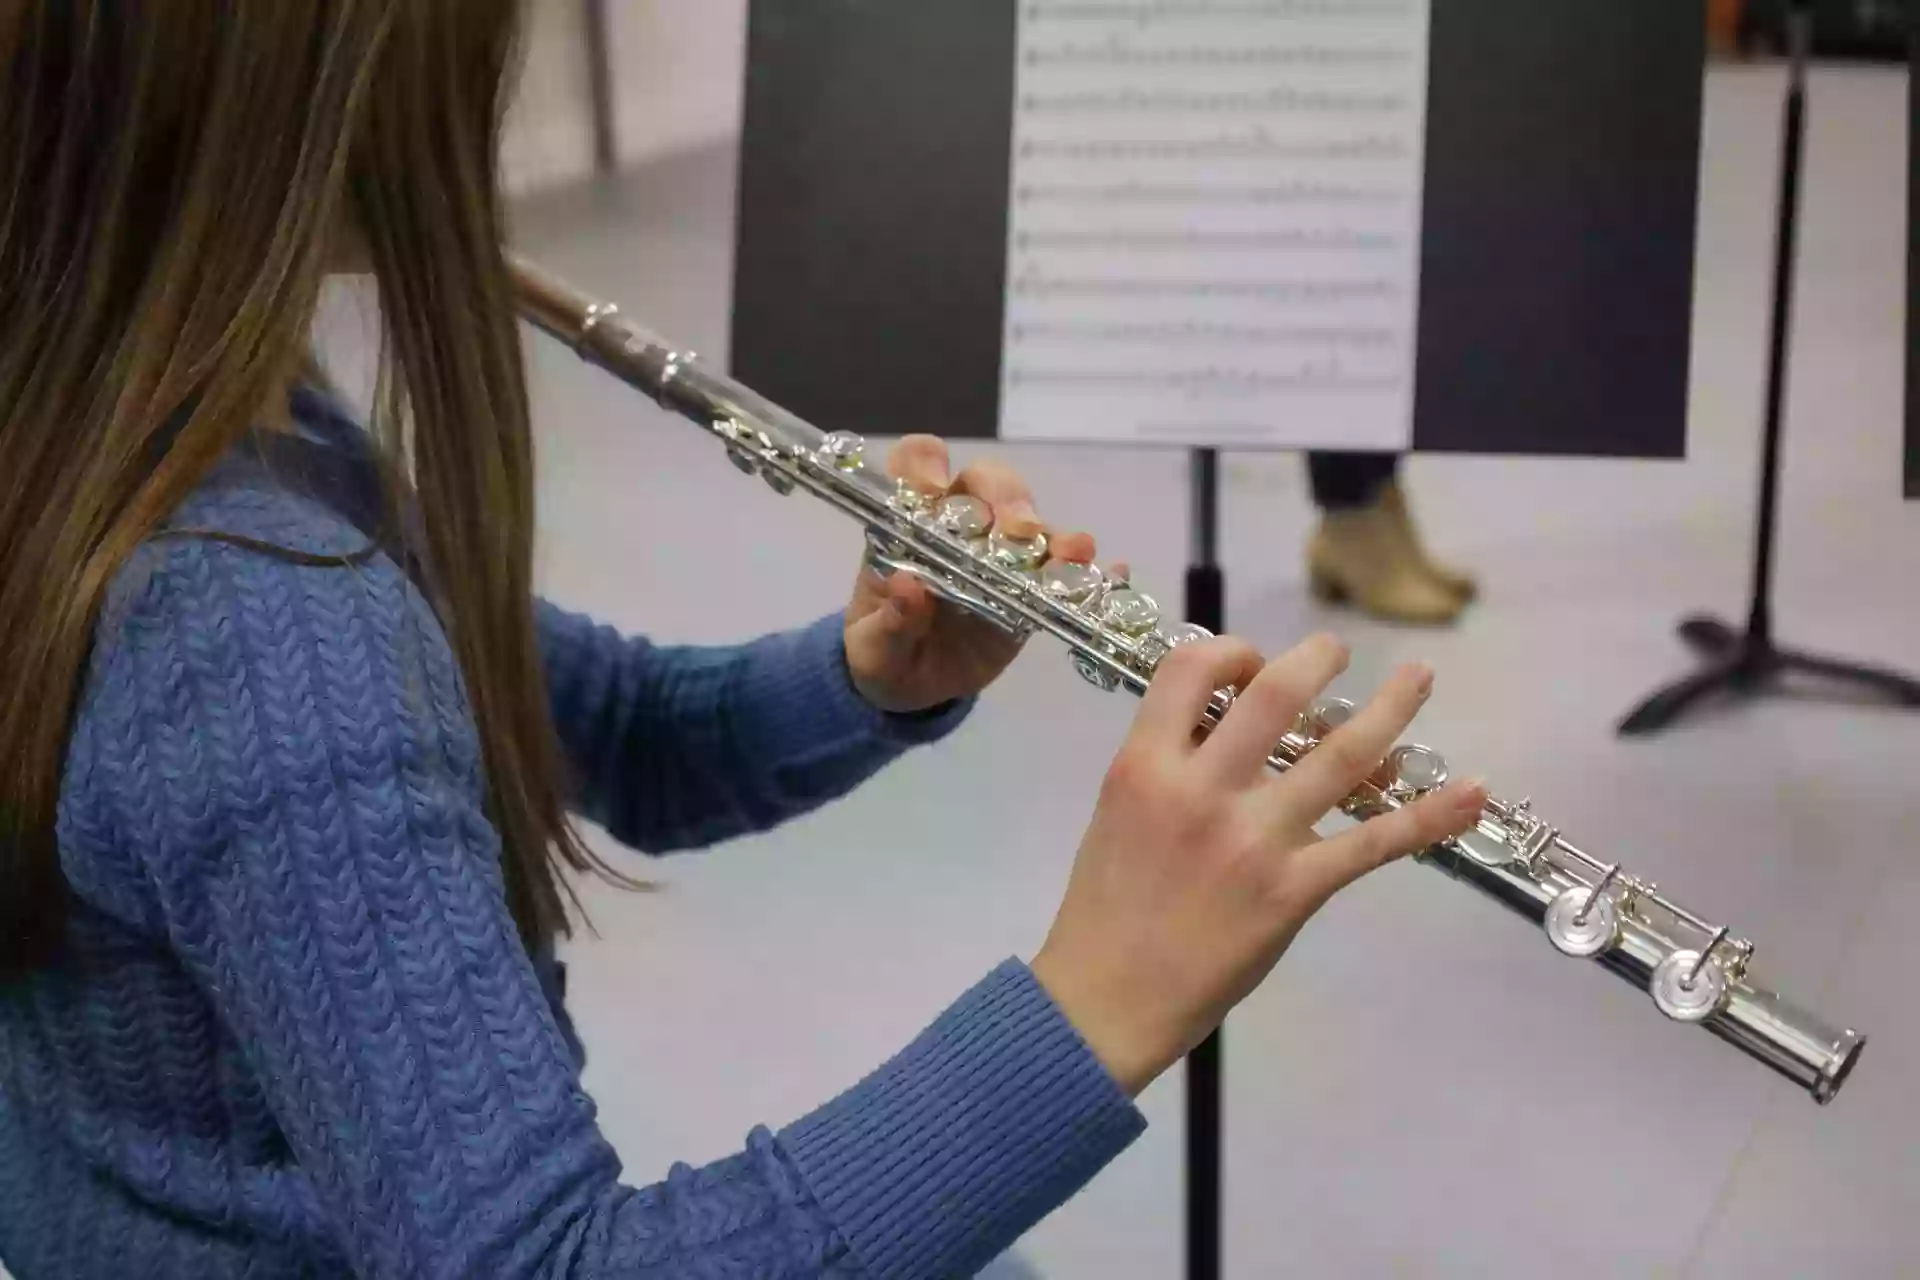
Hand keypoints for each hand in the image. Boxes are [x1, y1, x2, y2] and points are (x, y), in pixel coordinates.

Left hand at [843, 435, 1109, 713]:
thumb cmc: (884, 653)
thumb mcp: (874, 648)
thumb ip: (889, 622)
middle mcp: (959, 527)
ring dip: (1053, 532)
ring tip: (1073, 552)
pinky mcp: (1031, 590)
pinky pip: (1064, 569)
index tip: (935, 489)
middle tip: (1019, 530)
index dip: (926, 465)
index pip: (915, 467)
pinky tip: (1112, 574)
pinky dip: (1088, 567)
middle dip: (1007, 497)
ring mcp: (1000, 555)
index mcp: (908, 526)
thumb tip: (908, 588)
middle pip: (988, 482)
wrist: (913, 690)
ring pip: (1031, 520)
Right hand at [1031, 634, 1487, 1095]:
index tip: (1249, 664)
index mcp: (1145, 767)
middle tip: (1337, 649)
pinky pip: (1373, 843)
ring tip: (1418, 678)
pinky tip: (1470, 792)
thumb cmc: (1107, 905)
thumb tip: (1226, 723)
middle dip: (1317, 659)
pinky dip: (1429, 814)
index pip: (1191, 671)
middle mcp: (1203, 792)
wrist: (1109, 996)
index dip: (1230, 651)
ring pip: (1340, 757)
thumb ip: (1167, 763)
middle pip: (1275, 696)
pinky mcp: (1294, 890)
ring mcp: (1255, 841)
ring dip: (1390, 709)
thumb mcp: (1116, 810)